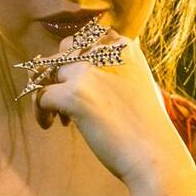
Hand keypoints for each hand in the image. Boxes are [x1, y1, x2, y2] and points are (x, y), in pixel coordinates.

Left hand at [34, 31, 195, 195]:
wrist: (155, 155)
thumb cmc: (147, 126)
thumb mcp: (138, 82)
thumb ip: (115, 67)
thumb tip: (80, 66)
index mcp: (123, 47)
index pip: (84, 40)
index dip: (75, 60)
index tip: (77, 82)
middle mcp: (104, 53)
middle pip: (63, 52)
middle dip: (57, 72)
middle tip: (61, 97)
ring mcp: (88, 73)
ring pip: (48, 72)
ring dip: (47, 91)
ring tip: (58, 116)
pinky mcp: (75, 96)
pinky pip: (41, 96)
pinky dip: (40, 111)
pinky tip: (49, 124)